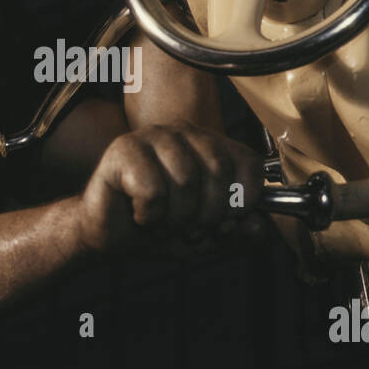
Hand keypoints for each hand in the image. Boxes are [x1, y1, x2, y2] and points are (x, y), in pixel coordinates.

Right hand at [73, 121, 265, 253]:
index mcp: (211, 145)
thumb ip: (238, 233)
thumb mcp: (208, 237)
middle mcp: (185, 132)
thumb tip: (259, 227)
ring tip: (163, 222)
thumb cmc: (159, 227)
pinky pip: (152, 191)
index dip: (243, 202)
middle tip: (188, 229)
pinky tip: (140, 215)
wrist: (109, 235)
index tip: (225, 222)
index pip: (249, 164)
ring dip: (175, 220)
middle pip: (219, 172)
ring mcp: (153, 136)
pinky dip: (149, 217)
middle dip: (207, 216)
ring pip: (185, 182)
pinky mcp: (124, 149)